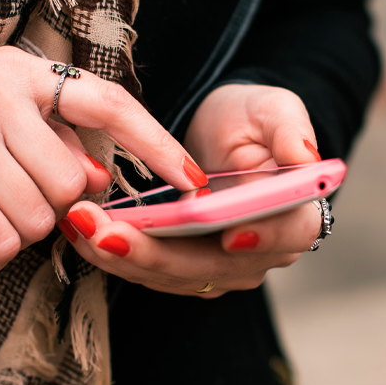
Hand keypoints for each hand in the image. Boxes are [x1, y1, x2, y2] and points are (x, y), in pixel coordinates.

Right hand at [0, 46, 205, 275]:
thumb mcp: (5, 116)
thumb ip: (57, 140)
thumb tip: (104, 181)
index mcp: (23, 71)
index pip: (106, 102)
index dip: (154, 142)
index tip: (192, 178)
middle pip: (73, 182)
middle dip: (50, 205)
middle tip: (8, 197)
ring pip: (40, 218)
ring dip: (13, 232)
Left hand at [61, 84, 323, 296]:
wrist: (220, 138)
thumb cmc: (250, 120)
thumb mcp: (274, 108)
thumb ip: (290, 127)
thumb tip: (305, 155)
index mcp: (296, 213)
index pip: (287, 233)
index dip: (261, 236)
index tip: (229, 235)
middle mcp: (261, 252)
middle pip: (213, 266)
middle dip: (156, 253)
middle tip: (107, 232)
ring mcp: (222, 269)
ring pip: (173, 276)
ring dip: (123, 257)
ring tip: (80, 225)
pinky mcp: (184, 271)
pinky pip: (149, 273)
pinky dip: (114, 255)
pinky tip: (81, 232)